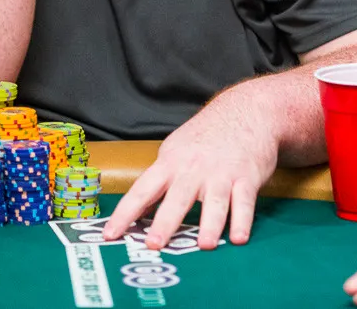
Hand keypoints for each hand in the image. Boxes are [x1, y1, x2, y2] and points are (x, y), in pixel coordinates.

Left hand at [103, 94, 278, 250]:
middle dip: (165, 222)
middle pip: (177, 198)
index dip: (125, 213)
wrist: (246, 110)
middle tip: (154, 244)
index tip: (110, 234)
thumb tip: (140, 210)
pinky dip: (242, 221)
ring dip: (210, 225)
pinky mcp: (246, 178)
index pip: (142, 190)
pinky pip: (244, 203)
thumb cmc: (206, 136)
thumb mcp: (176, 150)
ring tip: (205, 245)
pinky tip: (238, 238)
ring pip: (215, 202)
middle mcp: (194, 169)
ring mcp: (222, 173)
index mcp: (171, 163)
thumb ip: (161, 180)